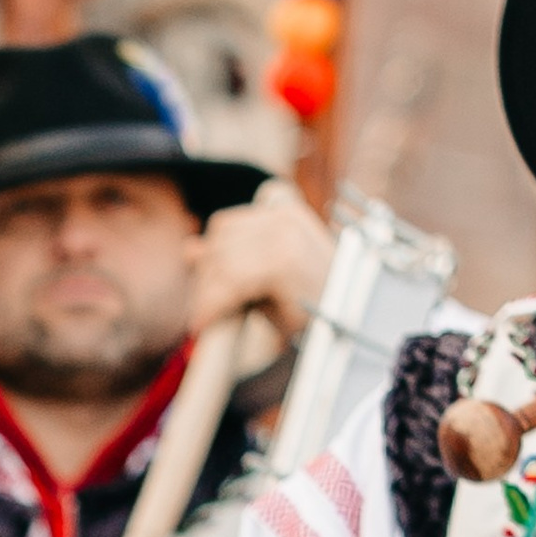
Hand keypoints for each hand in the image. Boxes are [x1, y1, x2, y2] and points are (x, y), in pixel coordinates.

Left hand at [189, 183, 336, 339]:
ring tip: (208, 318)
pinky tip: (207, 322)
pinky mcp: (282, 262)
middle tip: (206, 308)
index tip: (208, 288)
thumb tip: (189, 248)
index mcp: (284, 212)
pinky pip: (231, 281)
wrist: (346, 324)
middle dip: (207, 275)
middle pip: (219, 238)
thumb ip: (229, 259)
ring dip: (208, 292)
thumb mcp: (264, 277)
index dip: (212, 256)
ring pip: (222, 259)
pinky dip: (214, 303)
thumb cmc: (307, 304)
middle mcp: (284, 218)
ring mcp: (285, 237)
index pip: (225, 225)